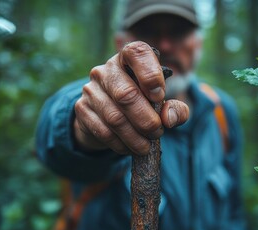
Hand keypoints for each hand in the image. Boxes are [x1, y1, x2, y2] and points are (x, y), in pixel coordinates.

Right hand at [74, 41, 188, 154]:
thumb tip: (169, 119)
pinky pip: (103, 131)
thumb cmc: (142, 103)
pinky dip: (121, 144)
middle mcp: (106, 70)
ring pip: (115, 118)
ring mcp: (91, 89)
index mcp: (129, 58)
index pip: (137, 53)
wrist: (106, 116)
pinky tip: (130, 148)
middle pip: (126, 94)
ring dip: (135, 137)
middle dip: (146, 120)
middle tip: (157, 132)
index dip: (151, 74)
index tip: (159, 96)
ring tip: (146, 146)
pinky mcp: (82, 109)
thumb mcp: (162, 103)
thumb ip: (175, 109)